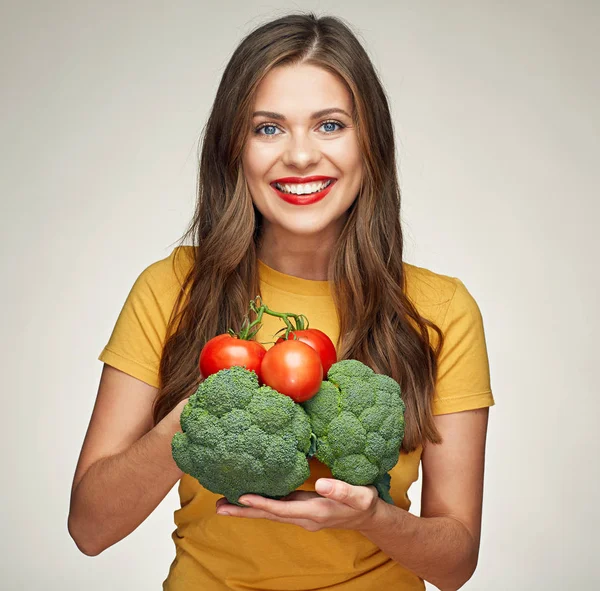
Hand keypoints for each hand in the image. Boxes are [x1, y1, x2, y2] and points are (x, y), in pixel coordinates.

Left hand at [215, 478, 381, 532]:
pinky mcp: (300, 508)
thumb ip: (341, 490)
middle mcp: (302, 517)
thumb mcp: (358, 495)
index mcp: (314, 512)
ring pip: (269, 513)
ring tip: (223, 504)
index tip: (242, 496)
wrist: (368, 516)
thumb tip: (322, 483)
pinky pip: (276, 508)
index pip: (281, 509)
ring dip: (247, 509)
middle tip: (218, 507)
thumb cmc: (363, 503)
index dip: (261, 502)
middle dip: (243, 511)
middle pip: (268, 515)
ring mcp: (300, 514)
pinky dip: (260, 503)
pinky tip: (248, 498)